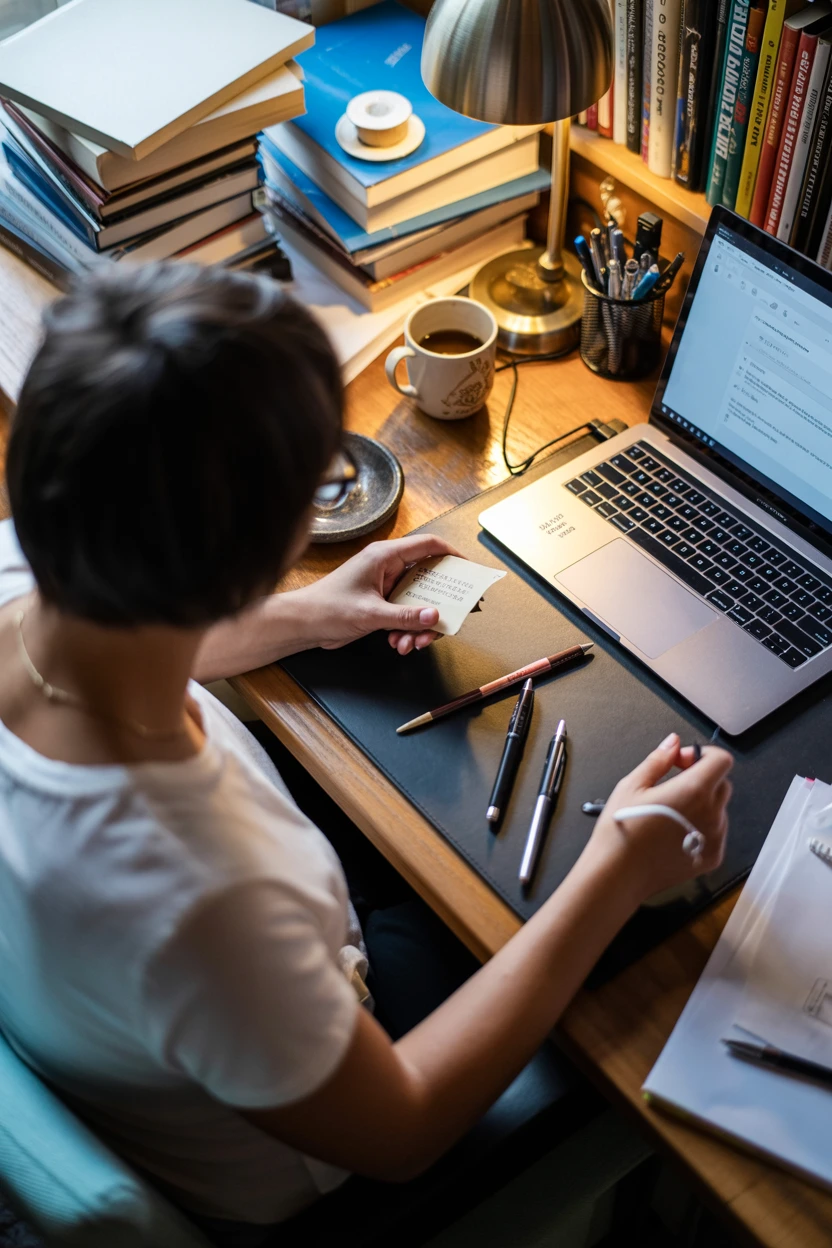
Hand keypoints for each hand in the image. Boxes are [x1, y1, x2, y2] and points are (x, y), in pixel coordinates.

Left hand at [293, 535, 460, 653]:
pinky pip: (406, 615)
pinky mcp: (381, 603)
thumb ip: (405, 616)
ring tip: (411, 644)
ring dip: (419, 626)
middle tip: (442, 626)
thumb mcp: (370, 614)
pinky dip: (407, 630)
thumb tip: (435, 616)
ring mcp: (385, 586)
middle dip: (435, 607)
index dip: (453, 555)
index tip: (469, 572)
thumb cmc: (327, 608)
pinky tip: (398, 643)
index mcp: (385, 556)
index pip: (428, 546)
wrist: (303, 624)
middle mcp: (388, 567)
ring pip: (418, 603)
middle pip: (428, 581)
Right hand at [579, 732, 731, 907]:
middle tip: (671, 785)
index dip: (703, 755)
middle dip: (701, 778)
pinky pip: (715, 833)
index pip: (722, 761)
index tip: (679, 763)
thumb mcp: (632, 786)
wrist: (618, 874)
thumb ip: (658, 760)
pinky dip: (701, 827)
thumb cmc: (621, 828)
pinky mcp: (712, 858)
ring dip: (702, 804)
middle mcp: (713, 814)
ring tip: (670, 814)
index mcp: (694, 790)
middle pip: (721, 784)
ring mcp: (715, 838)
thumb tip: (673, 742)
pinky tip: (674, 834)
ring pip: (719, 809)